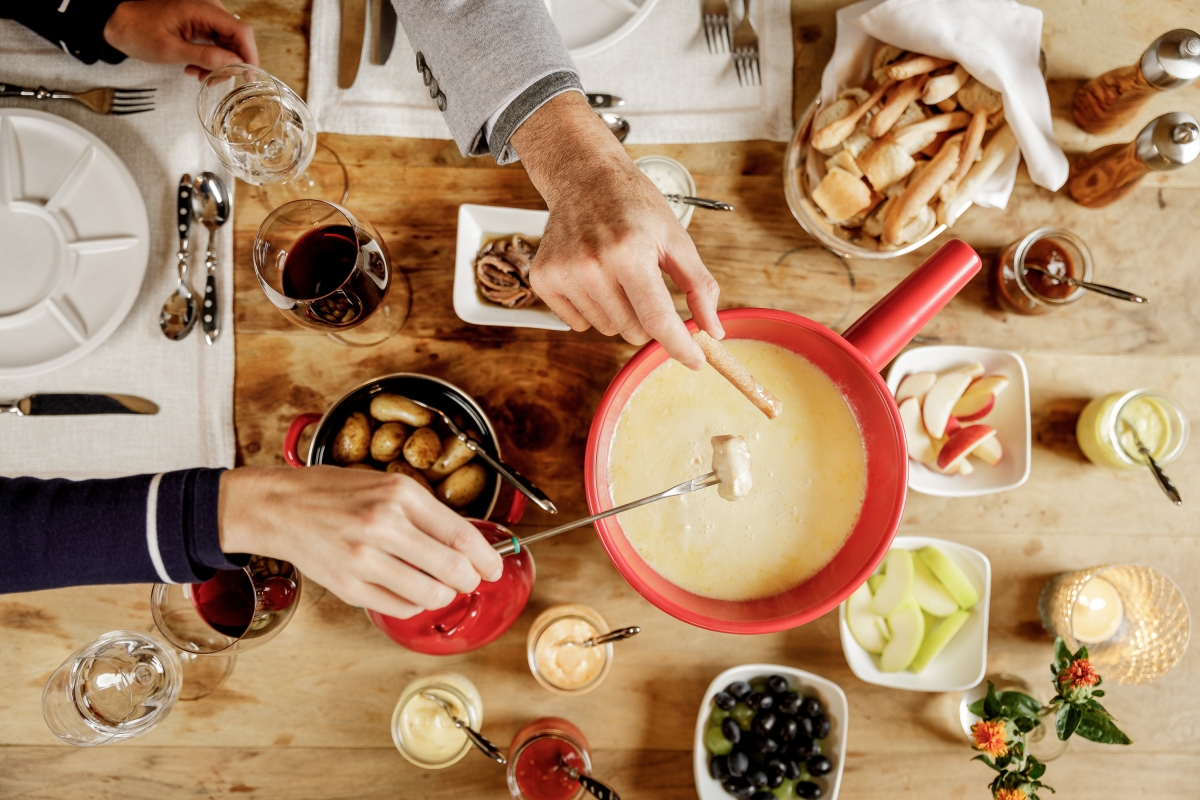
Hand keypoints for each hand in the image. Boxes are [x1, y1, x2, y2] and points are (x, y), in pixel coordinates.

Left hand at [103, 0, 258, 79]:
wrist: (118, 22)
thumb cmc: (138, 31)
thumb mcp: (171, 50)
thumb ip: (205, 57)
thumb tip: (234, 65)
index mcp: (202, 9)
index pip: (241, 31)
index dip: (249, 55)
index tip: (249, 76)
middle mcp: (208, 9)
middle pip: (237, 38)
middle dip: (232, 64)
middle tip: (215, 80)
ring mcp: (205, 16)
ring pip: (228, 43)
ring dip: (220, 64)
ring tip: (200, 76)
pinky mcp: (200, 23)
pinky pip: (217, 42)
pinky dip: (212, 59)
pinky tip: (197, 68)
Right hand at [217, 467, 503, 618]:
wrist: (281, 507)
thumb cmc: (335, 493)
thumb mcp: (386, 485)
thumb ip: (425, 512)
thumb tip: (466, 543)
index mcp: (400, 495)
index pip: (461, 534)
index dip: (487, 557)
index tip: (494, 567)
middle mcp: (384, 525)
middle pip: (453, 568)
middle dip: (469, 580)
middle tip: (468, 580)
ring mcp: (365, 558)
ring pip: (429, 594)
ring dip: (442, 595)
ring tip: (437, 588)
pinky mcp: (349, 586)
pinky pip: (400, 607)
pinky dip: (412, 605)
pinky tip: (407, 591)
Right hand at [512, 91, 722, 368]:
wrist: (584, 177)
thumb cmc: (634, 206)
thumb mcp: (676, 239)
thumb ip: (699, 286)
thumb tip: (714, 331)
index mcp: (629, 252)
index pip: (657, 319)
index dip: (679, 346)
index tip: (696, 361)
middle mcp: (592, 265)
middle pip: (633, 331)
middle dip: (648, 320)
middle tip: (646, 286)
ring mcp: (563, 273)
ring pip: (607, 329)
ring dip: (619, 313)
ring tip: (616, 274)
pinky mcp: (543, 279)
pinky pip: (578, 324)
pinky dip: (592, 309)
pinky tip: (593, 277)